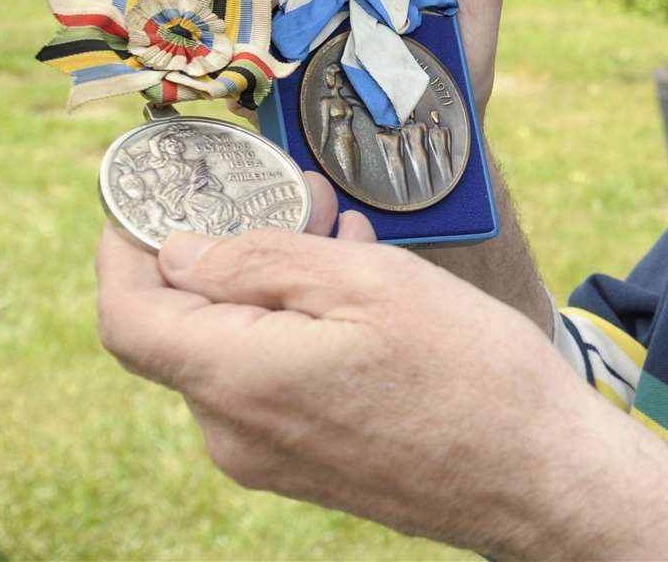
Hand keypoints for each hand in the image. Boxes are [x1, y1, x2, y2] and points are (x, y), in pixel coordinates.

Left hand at [94, 188, 566, 554]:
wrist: (541, 476)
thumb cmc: (472, 374)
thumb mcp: (371, 283)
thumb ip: (262, 261)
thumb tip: (179, 251)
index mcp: (240, 380)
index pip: (130, 314)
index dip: (126, 249)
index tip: (151, 199)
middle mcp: (236, 432)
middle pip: (187, 328)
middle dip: (229, 250)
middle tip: (292, 192)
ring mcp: (272, 457)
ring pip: (238, 350)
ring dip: (275, 283)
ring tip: (342, 228)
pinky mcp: (310, 466)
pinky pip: (275, 382)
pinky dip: (298, 326)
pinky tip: (360, 287)